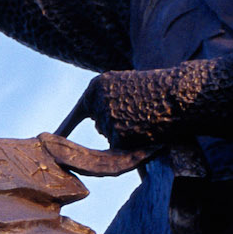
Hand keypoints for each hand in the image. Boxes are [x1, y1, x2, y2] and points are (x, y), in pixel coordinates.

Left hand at [79, 58, 232, 149]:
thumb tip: (103, 129)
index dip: (67, 126)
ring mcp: (106, 119)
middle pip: (100, 125)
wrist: (181, 94)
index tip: (51, 136)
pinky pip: (123, 147)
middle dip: (118, 124)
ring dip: (129, 133)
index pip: (79, 111)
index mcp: (97, 86)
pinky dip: (136, 142)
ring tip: (149, 116)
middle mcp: (96, 102)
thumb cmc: (162, 91)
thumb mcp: (130, 88)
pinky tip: (148, 128)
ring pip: (113, 137)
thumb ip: (112, 103)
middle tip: (142, 111)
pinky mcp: (117, 136)